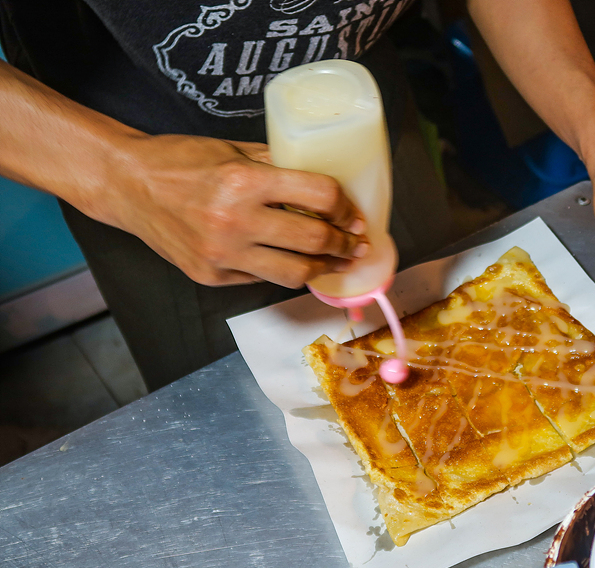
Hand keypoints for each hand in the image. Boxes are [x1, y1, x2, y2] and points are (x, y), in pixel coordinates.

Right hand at [105, 134, 366, 287]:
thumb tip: (325, 182)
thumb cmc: (180, 161)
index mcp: (244, 181)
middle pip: (314, 240)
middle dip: (345, 244)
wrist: (127, 186)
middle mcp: (234, 221)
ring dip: (324, 269)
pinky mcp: (211, 276)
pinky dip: (283, 272)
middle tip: (356, 243)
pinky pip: (261, 279)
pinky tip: (295, 263)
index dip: (346, 208)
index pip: (319, 196)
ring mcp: (222, 254)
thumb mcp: (233, 150)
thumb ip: (278, 165)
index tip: (354, 214)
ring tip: (337, 262)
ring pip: (294, 273)